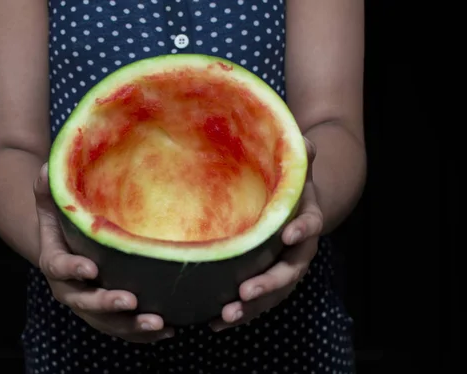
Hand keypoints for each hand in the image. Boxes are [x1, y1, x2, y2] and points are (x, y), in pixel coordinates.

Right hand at [33, 163, 174, 342]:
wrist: (64, 248)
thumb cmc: (62, 223)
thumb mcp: (52, 203)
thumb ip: (50, 188)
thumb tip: (47, 166)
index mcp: (55, 261)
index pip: (58, 267)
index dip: (73, 269)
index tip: (91, 268)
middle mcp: (71, 289)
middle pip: (85, 303)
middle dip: (107, 304)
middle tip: (130, 301)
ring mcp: (89, 305)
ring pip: (107, 322)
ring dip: (131, 326)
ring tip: (158, 323)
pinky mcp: (107, 314)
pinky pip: (123, 328)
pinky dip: (143, 333)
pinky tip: (168, 329)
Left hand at [210, 137, 322, 330]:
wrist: (293, 209)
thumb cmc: (287, 187)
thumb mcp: (292, 169)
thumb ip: (295, 157)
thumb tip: (303, 138)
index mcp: (306, 221)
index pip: (310, 225)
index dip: (301, 230)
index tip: (287, 234)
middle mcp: (297, 252)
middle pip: (289, 272)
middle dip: (267, 284)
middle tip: (245, 292)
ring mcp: (282, 271)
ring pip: (271, 295)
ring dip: (250, 308)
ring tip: (226, 315)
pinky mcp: (264, 282)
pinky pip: (254, 302)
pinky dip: (236, 313)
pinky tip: (213, 322)